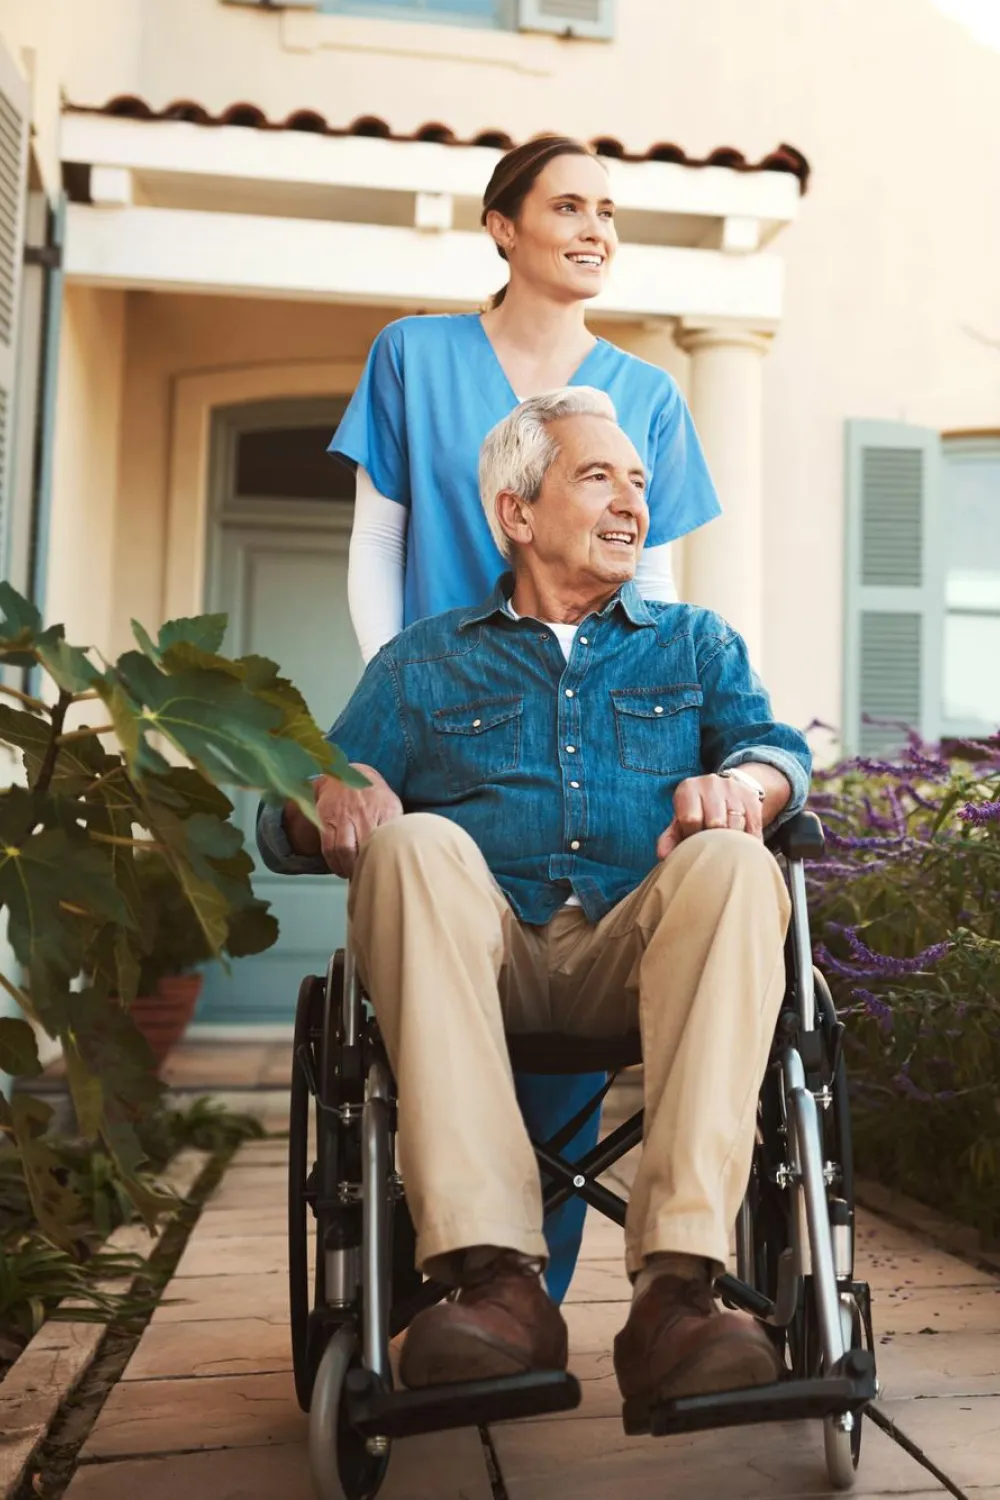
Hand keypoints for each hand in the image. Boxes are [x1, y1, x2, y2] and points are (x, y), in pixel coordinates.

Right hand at [281, 765, 401, 876]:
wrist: (346, 774)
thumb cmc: (374, 796)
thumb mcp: (392, 805)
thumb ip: (398, 824)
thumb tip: (405, 847)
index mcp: (386, 811)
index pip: (389, 840)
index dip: (386, 860)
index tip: (386, 873)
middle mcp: (365, 814)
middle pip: (366, 848)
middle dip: (366, 868)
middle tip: (368, 880)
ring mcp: (344, 816)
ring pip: (345, 850)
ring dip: (348, 868)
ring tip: (352, 876)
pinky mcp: (327, 819)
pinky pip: (328, 847)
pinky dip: (334, 863)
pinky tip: (340, 869)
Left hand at [656, 773, 762, 859]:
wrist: (725, 790)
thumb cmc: (697, 812)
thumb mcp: (680, 820)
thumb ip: (670, 838)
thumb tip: (663, 856)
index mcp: (688, 788)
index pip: (691, 819)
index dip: (692, 837)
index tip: (695, 843)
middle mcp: (711, 784)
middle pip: (716, 822)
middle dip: (714, 840)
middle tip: (712, 848)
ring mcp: (734, 790)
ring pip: (736, 824)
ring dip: (732, 842)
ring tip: (726, 847)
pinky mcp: (753, 799)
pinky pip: (753, 827)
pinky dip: (749, 842)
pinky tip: (742, 846)